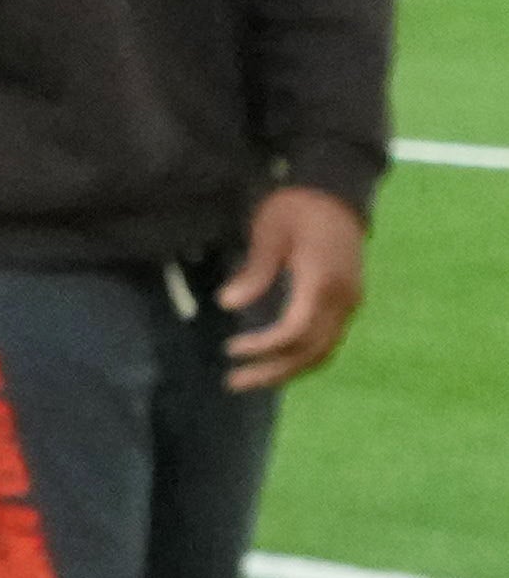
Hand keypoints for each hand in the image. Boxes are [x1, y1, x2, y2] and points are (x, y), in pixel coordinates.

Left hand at [220, 184, 369, 392]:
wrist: (337, 194)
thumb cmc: (297, 207)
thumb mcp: (269, 231)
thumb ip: (254, 270)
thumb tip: (228, 303)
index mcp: (323, 281)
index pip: (296, 331)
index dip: (263, 346)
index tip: (231, 349)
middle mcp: (343, 299)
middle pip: (311, 351)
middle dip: (272, 371)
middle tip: (232, 383)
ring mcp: (350, 303)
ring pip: (323, 352)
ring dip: (287, 371)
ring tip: (249, 381)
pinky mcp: (348, 303)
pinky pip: (327, 341)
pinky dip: (302, 358)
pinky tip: (275, 364)